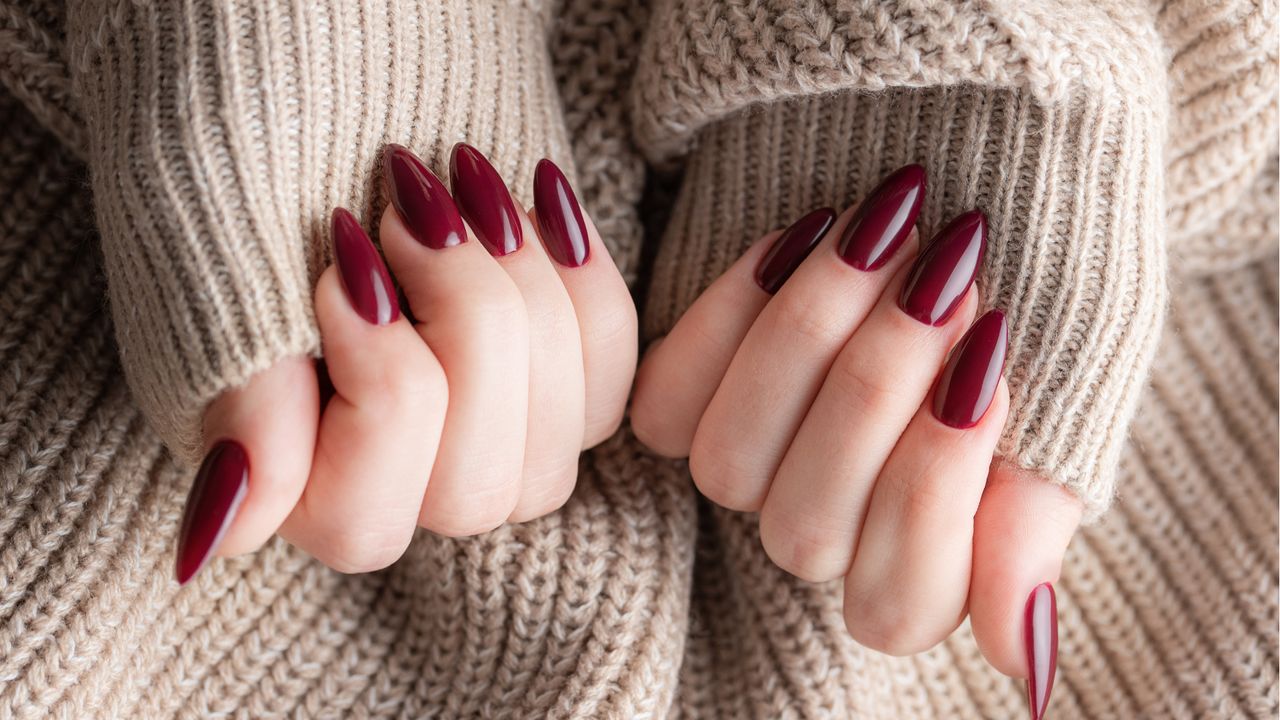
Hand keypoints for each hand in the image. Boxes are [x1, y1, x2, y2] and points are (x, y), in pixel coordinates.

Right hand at [177, 145, 635, 580]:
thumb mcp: (219, 270)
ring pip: (557, 437)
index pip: (361, 515)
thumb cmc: (248, 176)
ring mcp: (485, 445)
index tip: (343, 256)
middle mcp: (396, 488)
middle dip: (464, 322)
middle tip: (411, 206)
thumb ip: (234, 401)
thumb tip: (219, 537)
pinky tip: (537, 196)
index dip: (377, 380)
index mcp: (288, 486)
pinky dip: (580, 277)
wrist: (320, 86)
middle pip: (477, 488)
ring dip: (522, 292)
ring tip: (465, 184)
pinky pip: (610, 373)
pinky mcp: (552, 388)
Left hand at [631, 166, 1079, 712]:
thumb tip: (1021, 660)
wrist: (971, 176)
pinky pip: (667, 400)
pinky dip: (731, 312)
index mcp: (922, 560)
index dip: (935, 490)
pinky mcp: (687, 397)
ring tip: (884, 231)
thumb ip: (1033, 523)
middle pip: (805, 529)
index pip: (899, 602)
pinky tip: (802, 233)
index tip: (992, 367)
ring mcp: (751, 467)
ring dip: (806, 342)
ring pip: (728, 467)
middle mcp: (825, 529)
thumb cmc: (1035, 296)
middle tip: (947, 273)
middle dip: (876, 390)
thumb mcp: (1066, 404)